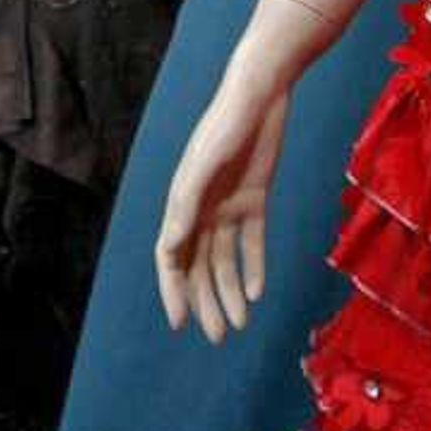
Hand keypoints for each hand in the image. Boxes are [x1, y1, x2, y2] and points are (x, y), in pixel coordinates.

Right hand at [156, 47, 296, 341]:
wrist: (260, 95)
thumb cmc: (226, 126)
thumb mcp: (204, 165)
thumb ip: (186, 205)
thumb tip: (170, 247)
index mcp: (181, 203)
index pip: (172, 259)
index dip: (173, 291)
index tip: (180, 324)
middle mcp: (201, 209)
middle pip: (200, 266)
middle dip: (205, 302)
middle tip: (219, 336)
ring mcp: (228, 205)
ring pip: (226, 260)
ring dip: (230, 292)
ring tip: (240, 324)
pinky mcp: (254, 199)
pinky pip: (252, 241)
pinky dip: (254, 266)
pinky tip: (256, 291)